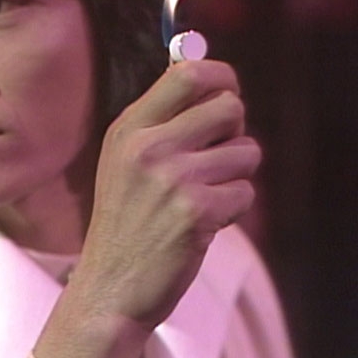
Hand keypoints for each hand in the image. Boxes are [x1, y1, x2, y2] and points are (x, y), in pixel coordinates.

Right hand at [35, 60, 261, 357]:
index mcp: (128, 128)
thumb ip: (159, 122)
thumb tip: (210, 82)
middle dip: (235, 130)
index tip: (228, 89)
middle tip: (217, 152)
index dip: (221, 75)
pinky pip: (246, 192)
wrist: (111, 283)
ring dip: (235, 175)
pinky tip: (203, 221)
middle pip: (229, 107)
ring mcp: (173, 179)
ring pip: (246, 152)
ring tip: (203, 194)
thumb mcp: (123, 160)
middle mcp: (149, 146)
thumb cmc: (124, 219)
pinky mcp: (197, 212)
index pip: (188, 74)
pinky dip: (233, 208)